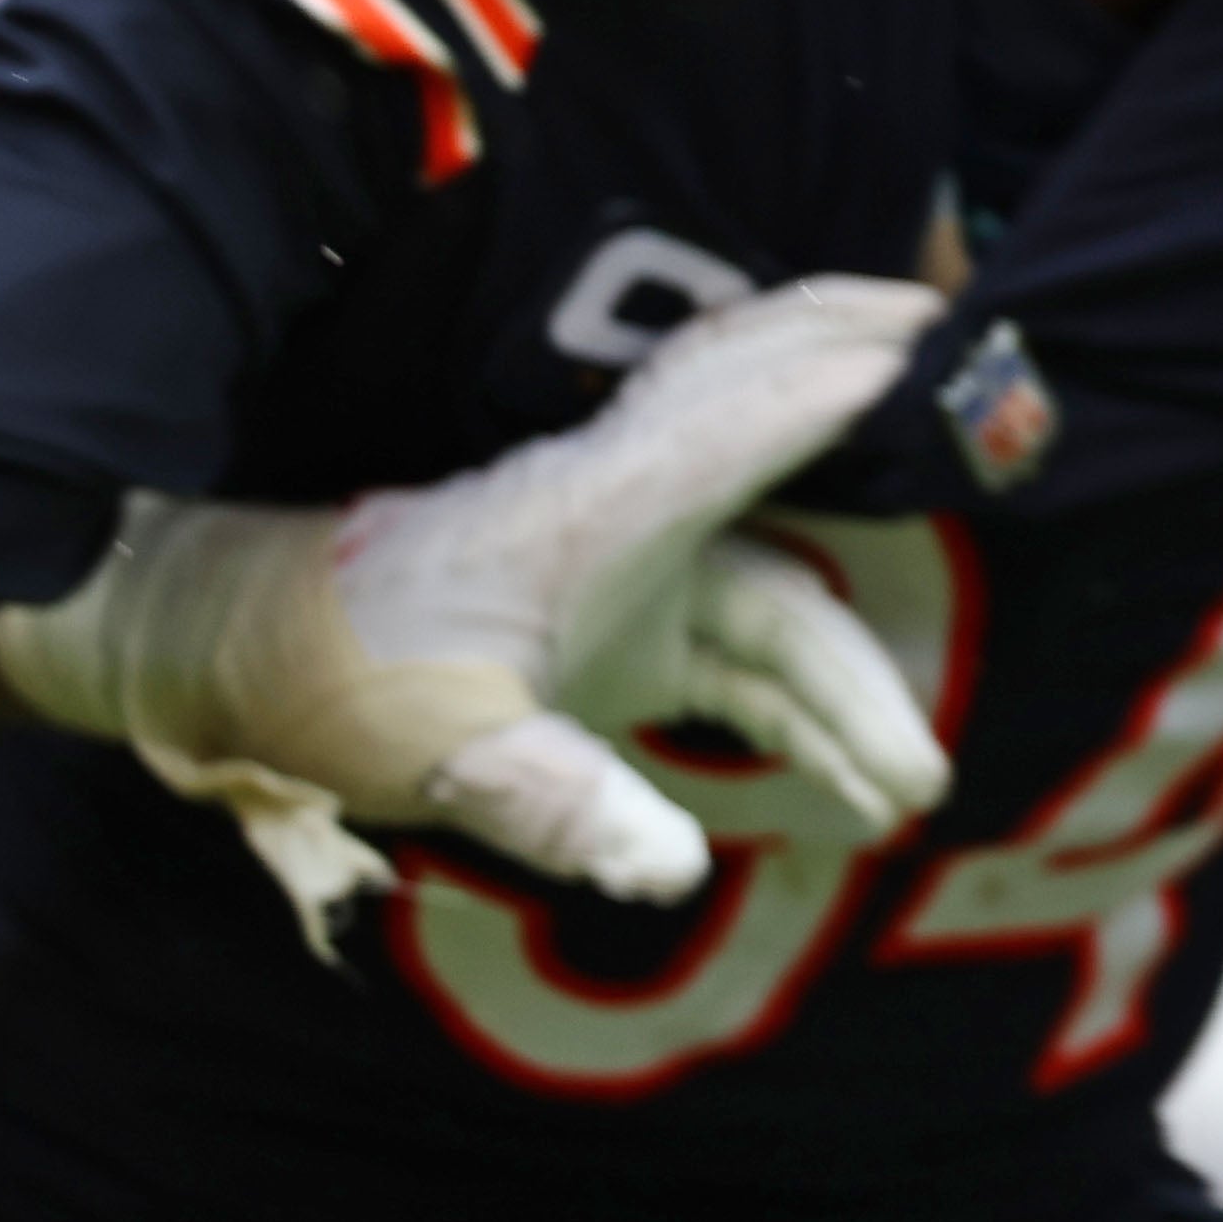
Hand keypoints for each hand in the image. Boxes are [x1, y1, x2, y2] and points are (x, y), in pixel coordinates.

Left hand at [0, 275, 950, 953]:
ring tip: (922, 780)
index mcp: (597, 512)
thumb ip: (558, 803)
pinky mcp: (628, 621)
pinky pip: (752, 652)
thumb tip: (670, 874)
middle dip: (885, 425)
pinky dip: (814, 708)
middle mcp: (634, 517)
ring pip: (785, 594)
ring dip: (856, 677)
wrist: (241, 658)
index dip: (838, 390)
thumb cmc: (335, 685)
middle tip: (981, 380)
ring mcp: (636, 567)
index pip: (743, 429)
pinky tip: (858, 783)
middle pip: (789, 463)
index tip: (930, 347)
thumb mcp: (439, 751)